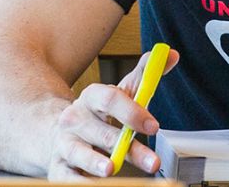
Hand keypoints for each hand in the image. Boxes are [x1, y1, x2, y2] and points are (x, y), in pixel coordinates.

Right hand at [44, 49, 181, 178]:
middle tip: (153, 162)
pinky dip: (79, 183)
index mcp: (91, 98)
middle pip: (103, 132)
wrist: (57, 134)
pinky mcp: (59, 167)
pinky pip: (67, 178)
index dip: (133, 112)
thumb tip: (170, 55)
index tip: (154, 126)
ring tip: (110, 169)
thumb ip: (145, 76)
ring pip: (79, 152)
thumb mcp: (120, 94)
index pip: (110, 99)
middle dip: (129, 147)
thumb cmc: (97, 116)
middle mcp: (74, 119)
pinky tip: (94, 185)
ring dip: (95, 161)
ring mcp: (65, 143)